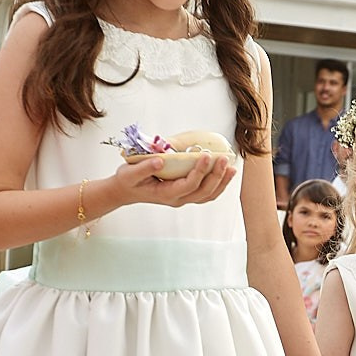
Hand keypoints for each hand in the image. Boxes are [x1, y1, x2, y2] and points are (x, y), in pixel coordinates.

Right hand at [113, 152, 235, 207]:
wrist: (125, 191)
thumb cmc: (128, 180)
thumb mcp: (129, 173)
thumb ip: (145, 167)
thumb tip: (161, 160)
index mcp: (165, 194)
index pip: (188, 184)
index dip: (199, 171)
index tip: (206, 155)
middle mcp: (177, 199)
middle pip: (202, 191)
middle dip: (215, 175)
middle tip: (223, 158)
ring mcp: (182, 199)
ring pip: (207, 195)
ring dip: (221, 182)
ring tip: (231, 167)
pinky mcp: (185, 195)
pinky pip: (205, 194)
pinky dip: (217, 185)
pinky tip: (224, 173)